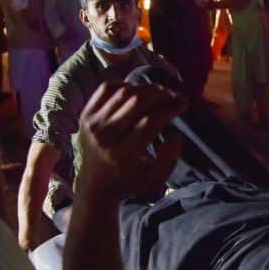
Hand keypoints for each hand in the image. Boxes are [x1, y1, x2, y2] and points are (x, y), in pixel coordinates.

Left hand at [76, 81, 186, 199]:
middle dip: (160, 94)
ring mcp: (92, 123)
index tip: (183, 103)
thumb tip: (175, 134)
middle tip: (174, 95)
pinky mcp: (86, 114)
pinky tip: (136, 92)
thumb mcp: (156, 180)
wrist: (95, 184)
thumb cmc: (130, 182)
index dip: (169, 108)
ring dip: (146, 88)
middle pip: (136, 102)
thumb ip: (169, 159)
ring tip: (160, 92)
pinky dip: (124, 85)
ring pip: (123, 92)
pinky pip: (106, 89)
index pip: (150, 121)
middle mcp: (105, 136)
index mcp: (123, 154)